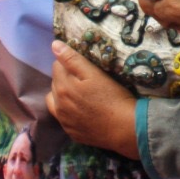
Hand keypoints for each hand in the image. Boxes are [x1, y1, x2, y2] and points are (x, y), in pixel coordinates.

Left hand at [48, 42, 139, 160]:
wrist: (125, 128)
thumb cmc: (113, 97)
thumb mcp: (94, 74)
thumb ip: (72, 59)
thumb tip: (54, 45)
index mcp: (62, 87)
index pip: (56, 66)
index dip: (70, 63)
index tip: (84, 66)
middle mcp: (58, 105)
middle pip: (55, 83)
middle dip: (66, 78)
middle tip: (86, 79)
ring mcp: (64, 121)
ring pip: (55, 101)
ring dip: (63, 94)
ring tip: (81, 94)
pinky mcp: (72, 133)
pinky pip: (64, 117)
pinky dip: (69, 111)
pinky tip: (83, 110)